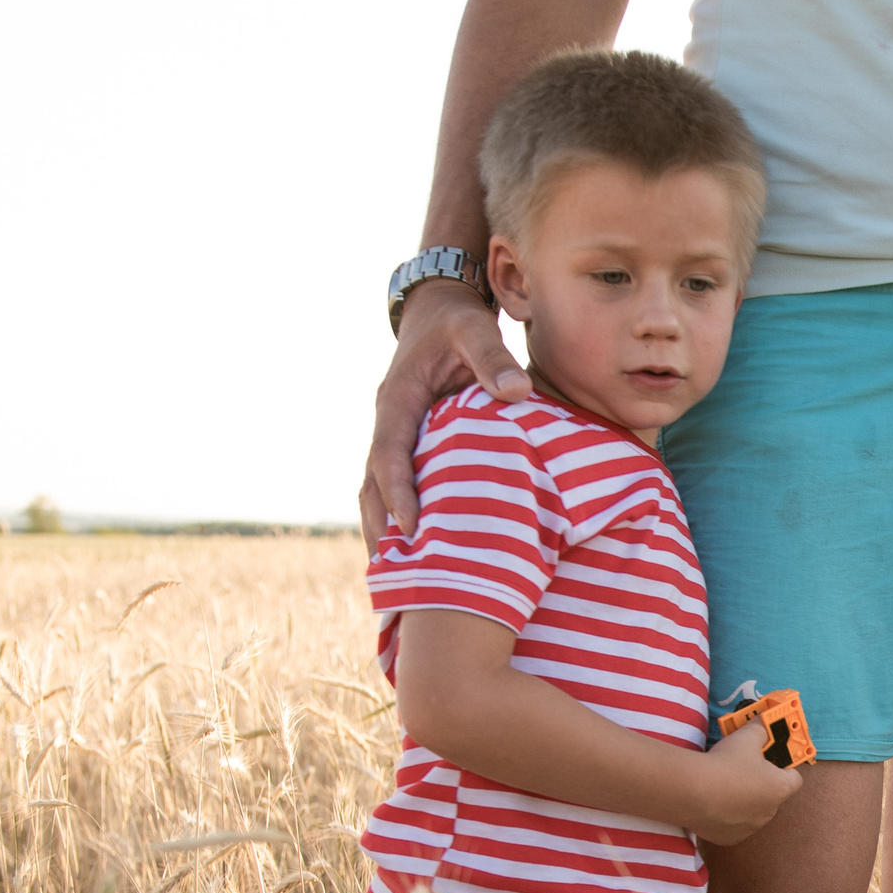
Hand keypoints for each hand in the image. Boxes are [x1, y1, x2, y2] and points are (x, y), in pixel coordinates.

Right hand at [360, 280, 532, 550]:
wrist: (439, 310)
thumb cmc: (458, 321)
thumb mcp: (474, 329)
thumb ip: (492, 357)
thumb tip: (517, 392)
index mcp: (398, 400)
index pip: (389, 455)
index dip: (398, 493)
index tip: (412, 529)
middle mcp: (389, 424)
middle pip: (374, 486)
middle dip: (383, 530)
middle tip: (396, 577)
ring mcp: (396, 437)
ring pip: (379, 493)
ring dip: (386, 533)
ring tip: (399, 583)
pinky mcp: (411, 445)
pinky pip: (400, 488)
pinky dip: (403, 520)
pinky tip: (419, 555)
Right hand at [684, 719, 804, 844]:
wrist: (691, 791)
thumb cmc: (724, 764)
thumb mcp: (746, 737)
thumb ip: (761, 730)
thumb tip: (765, 723)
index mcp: (780, 788)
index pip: (794, 779)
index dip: (784, 767)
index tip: (771, 760)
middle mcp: (769, 812)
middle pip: (772, 795)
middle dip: (761, 783)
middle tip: (742, 769)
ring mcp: (750, 828)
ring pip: (752, 811)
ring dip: (744, 801)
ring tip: (724, 785)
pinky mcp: (730, 838)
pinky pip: (733, 825)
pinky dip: (727, 816)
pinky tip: (713, 803)